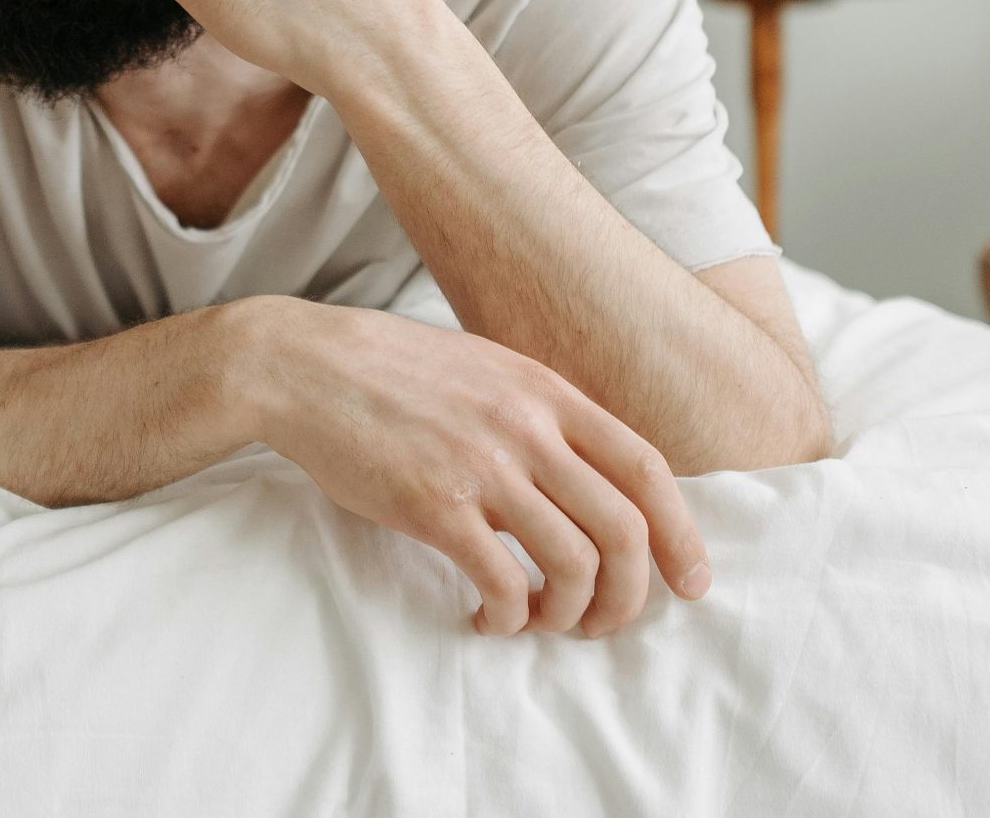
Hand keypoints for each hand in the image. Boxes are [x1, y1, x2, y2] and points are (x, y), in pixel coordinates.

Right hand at [243, 296, 710, 635]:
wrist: (300, 366)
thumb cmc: (386, 372)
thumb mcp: (481, 370)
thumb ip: (536, 413)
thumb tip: (584, 477)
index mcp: (544, 391)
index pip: (647, 467)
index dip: (680, 533)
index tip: (690, 581)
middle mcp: (526, 427)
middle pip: (624, 528)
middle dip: (629, 595)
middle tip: (604, 623)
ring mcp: (483, 466)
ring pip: (574, 563)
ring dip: (570, 613)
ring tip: (540, 621)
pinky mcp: (434, 505)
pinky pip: (504, 582)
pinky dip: (511, 617)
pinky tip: (487, 618)